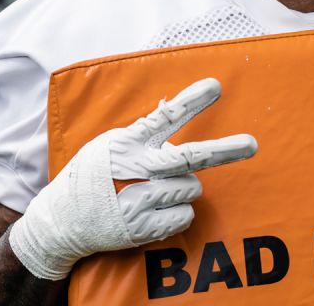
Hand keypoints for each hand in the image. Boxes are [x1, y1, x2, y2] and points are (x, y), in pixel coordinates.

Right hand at [8, 77, 257, 279]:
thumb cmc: (92, 176)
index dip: (192, 101)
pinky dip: (179, 213)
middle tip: (252, 144)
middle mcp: (137, 169)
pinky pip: (185, 216)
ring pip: (191, 188)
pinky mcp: (142, 226)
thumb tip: (171, 108)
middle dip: (224, 150)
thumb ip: (141, 131)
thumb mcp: (110, 144)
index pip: (165, 116)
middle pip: (190, 157)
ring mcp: (140, 199)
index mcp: (129, 142)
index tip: (216, 85)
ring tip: (155, 191)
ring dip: (183, 189)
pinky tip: (156, 211)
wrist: (61, 220)